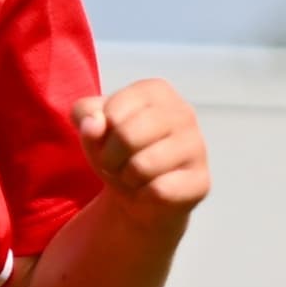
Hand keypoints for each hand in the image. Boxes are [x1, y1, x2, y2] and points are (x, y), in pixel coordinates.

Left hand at [69, 80, 208, 218]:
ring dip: (128, 178)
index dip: (99, 134)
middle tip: (117, 164)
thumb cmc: (119, 152)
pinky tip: (152, 191)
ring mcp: (197, 146)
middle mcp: (183, 112)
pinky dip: (145, 196)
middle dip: (111, 158)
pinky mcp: (201, 181)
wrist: (141, 195)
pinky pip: (159, 191)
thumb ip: (84, 114)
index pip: (112, 112)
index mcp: (157, 90)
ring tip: (135, 176)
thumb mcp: (92, 127)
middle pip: (127, 136)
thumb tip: (94, 124)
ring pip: (142, 166)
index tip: (109, 141)